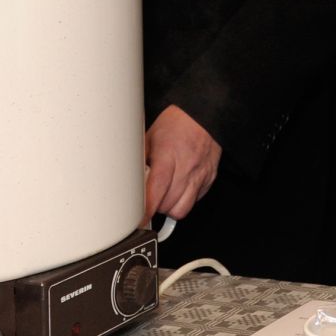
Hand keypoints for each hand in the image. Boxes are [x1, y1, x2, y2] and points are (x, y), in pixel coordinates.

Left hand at [143, 105, 221, 223]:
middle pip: (168, 205)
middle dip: (156, 207)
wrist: (204, 114)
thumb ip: (140, 161)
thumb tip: (126, 180)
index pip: (154, 193)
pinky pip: (196, 200)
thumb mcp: (149, 138)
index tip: (137, 220)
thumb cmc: (176, 123)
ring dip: (171, 207)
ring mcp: (200, 174)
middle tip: (150, 198)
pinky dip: (186, 199)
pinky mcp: (210, 178)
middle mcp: (186, 168)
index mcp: (168, 157)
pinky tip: (180, 187)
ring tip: (165, 195)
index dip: (144, 211)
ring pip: (183, 209)